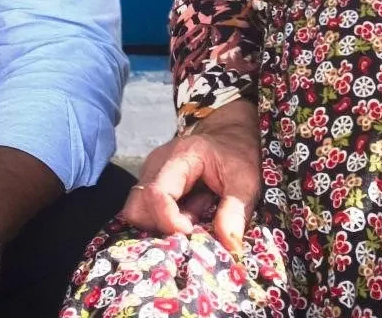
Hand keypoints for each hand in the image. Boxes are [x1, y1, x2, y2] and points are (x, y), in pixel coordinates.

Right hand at [122, 99, 259, 255]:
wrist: (229, 134)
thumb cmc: (236, 153)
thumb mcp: (244, 180)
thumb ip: (235, 211)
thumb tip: (230, 247)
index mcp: (178, 158)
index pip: (157, 194)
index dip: (169, 220)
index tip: (191, 232)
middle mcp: (155, 165)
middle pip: (137, 207)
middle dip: (161, 226)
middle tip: (192, 225)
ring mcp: (150, 175)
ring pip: (138, 213)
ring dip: (164, 224)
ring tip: (194, 215)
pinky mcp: (151, 185)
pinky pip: (147, 212)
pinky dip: (166, 221)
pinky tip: (190, 212)